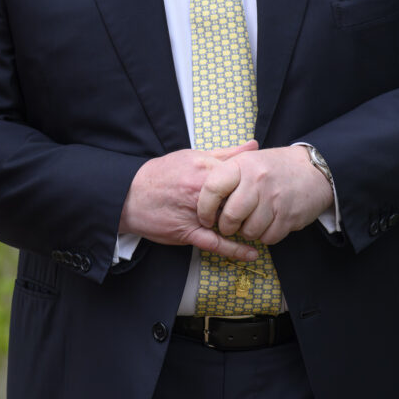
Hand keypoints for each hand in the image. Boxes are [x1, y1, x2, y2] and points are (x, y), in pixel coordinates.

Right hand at [119, 141, 259, 260]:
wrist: (130, 194)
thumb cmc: (162, 174)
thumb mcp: (193, 156)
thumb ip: (225, 153)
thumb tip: (253, 145)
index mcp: (204, 168)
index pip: (242, 175)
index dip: (256, 182)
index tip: (268, 186)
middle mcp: (201, 191)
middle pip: (239, 199)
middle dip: (253, 204)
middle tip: (265, 207)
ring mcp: (195, 213)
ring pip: (230, 221)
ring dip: (246, 225)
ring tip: (261, 227)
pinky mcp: (187, 232)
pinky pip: (216, 243)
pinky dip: (235, 250)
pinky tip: (252, 253)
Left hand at [197, 144, 333, 245]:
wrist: (314, 170)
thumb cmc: (274, 167)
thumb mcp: (248, 160)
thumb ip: (224, 171)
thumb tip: (198, 186)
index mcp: (242, 165)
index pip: (212, 189)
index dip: (204, 207)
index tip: (205, 217)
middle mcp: (257, 181)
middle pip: (230, 216)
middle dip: (226, 227)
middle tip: (228, 225)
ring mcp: (275, 200)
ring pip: (249, 231)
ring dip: (247, 232)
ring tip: (251, 221)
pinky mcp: (289, 217)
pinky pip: (268, 238)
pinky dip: (265, 236)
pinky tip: (268, 224)